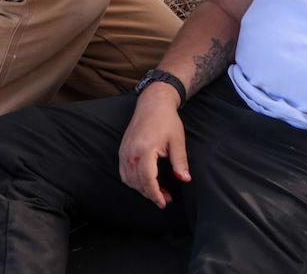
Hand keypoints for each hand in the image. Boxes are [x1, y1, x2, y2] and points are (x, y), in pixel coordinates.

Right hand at [118, 83, 190, 207]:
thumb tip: (185, 179)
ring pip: (128, 179)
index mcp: (145, 150)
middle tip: (165, 198)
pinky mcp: (122, 150)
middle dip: (151, 194)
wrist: (153, 104)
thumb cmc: (167, 120)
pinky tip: (145, 182)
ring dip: (141, 189)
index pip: (147, 180)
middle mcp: (131, 152)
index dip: (155, 194)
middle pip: (137, 183)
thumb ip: (180, 162)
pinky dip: (133, 181)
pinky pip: (124, 172)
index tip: (164, 203)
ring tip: (157, 191)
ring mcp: (124, 151)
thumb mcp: (177, 141)